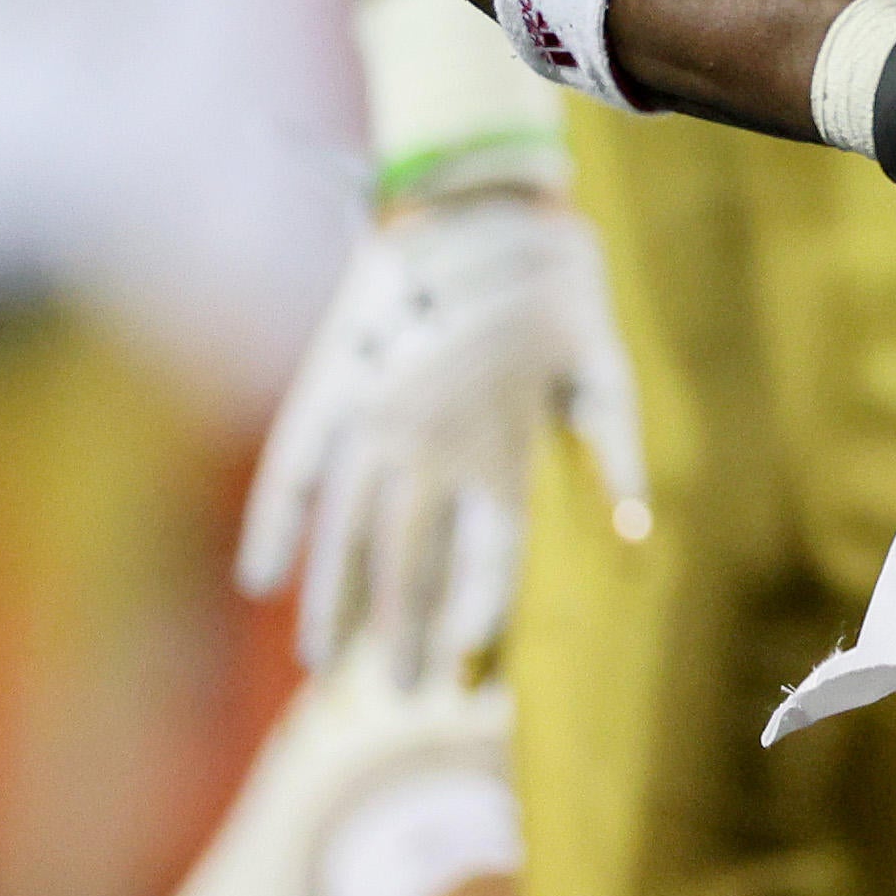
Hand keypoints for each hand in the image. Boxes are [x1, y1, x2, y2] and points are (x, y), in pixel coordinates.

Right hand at [238, 187, 648, 682]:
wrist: (475, 199)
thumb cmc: (555, 291)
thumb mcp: (605, 367)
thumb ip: (617, 452)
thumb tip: (634, 535)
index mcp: (499, 441)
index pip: (487, 556)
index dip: (477, 616)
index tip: (468, 672)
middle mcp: (429, 441)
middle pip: (409, 561)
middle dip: (404, 635)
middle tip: (398, 697)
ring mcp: (371, 416)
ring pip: (343, 531)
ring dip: (335, 602)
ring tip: (326, 667)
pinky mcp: (331, 387)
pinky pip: (291, 469)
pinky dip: (273, 525)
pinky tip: (261, 582)